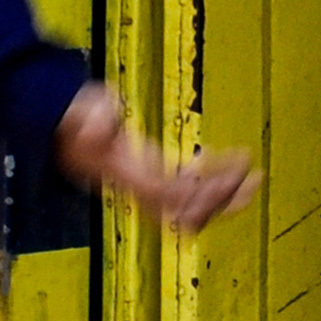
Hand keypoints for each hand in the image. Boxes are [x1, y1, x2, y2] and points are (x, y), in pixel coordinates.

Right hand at [55, 81, 255, 235]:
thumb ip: (92, 115)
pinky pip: (187, 191)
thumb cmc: (77, 118)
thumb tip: (96, 128)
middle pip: (185, 210)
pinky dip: (210, 181)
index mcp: (128, 173)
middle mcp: (139, 187)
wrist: (65, 130)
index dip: (202, 189)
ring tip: (253, 176)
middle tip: (255, 177)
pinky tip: (225, 162)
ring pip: (190, 208)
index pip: (170, 193)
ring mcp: (147, 186)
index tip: (233, 169)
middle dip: (223, 199)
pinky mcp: (152, 177)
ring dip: (223, 197)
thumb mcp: (84, 110)